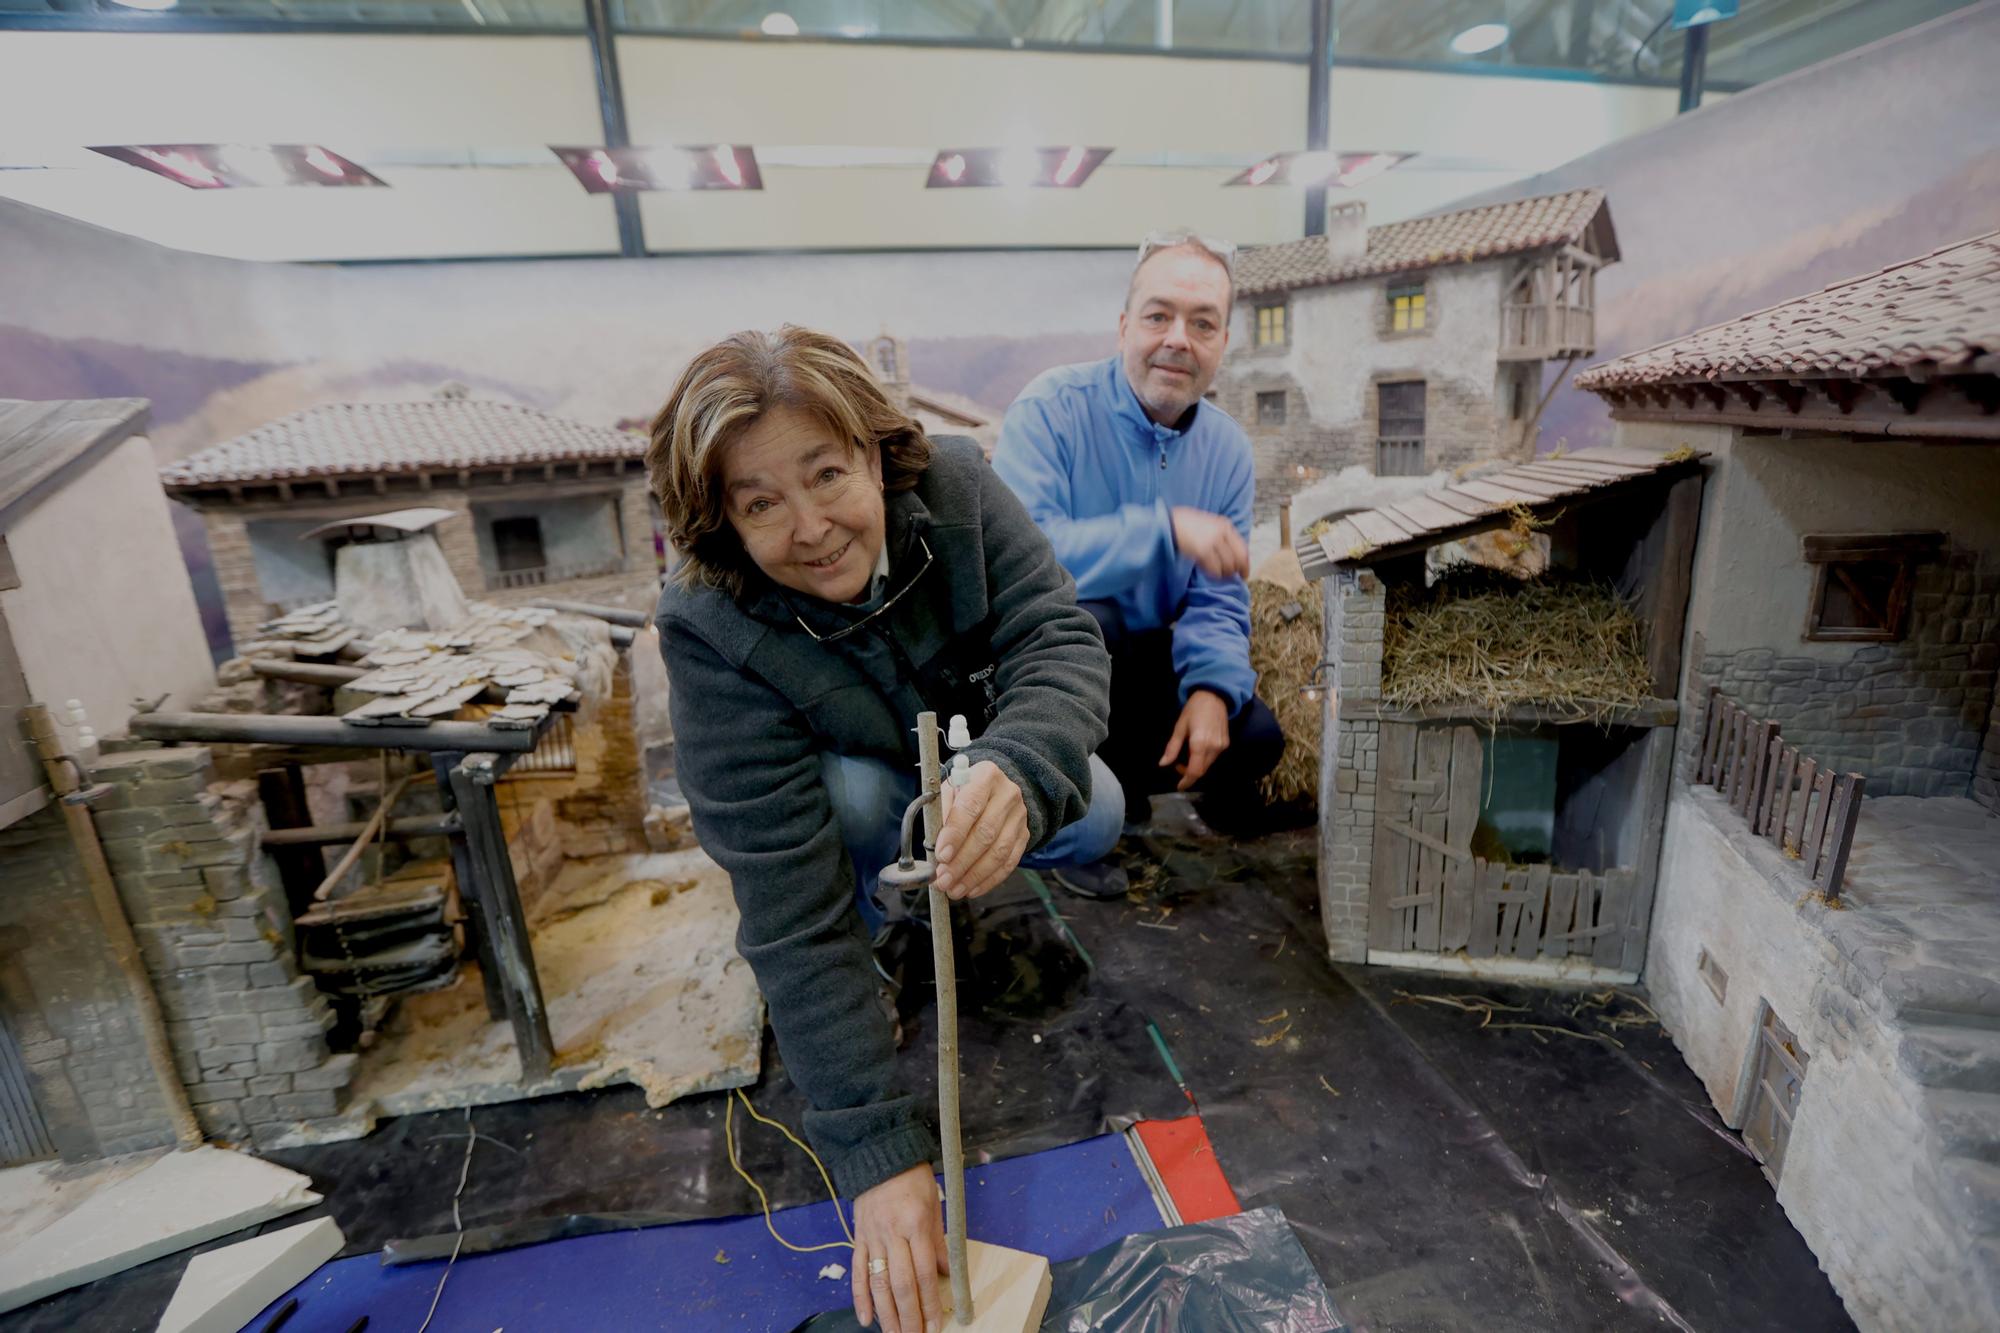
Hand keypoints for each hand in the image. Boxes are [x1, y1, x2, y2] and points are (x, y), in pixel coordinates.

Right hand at [851, 1164, 946, 1332]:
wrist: (878, 1154)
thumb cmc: (912, 1177)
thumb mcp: (934, 1204)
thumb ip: (938, 1241)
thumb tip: (946, 1273)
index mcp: (915, 1224)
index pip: (924, 1273)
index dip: (930, 1303)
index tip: (936, 1325)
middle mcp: (892, 1234)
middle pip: (901, 1285)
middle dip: (909, 1317)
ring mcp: (872, 1237)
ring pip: (878, 1284)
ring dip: (887, 1315)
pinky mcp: (858, 1238)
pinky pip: (858, 1272)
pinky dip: (860, 1297)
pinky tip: (866, 1319)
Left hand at [933, 761, 1028, 899]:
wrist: (994, 788)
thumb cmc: (964, 791)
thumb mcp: (949, 792)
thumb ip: (941, 814)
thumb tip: (935, 848)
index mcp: (986, 776)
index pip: (970, 806)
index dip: (955, 833)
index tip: (941, 855)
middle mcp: (1008, 794)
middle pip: (986, 833)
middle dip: (962, 862)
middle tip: (943, 880)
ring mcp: (1020, 816)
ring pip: (999, 852)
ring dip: (974, 875)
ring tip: (954, 889)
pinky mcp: (1024, 835)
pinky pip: (1009, 862)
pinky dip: (989, 880)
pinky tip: (971, 889)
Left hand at [1160, 689, 1230, 791]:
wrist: (1214, 696)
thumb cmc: (1194, 709)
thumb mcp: (1179, 727)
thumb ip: (1172, 748)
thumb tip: (1163, 763)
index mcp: (1199, 744)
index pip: (1194, 771)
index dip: (1187, 781)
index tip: (1179, 786)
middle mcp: (1213, 748)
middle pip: (1202, 770)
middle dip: (1189, 773)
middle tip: (1178, 765)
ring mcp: (1222, 746)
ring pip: (1208, 765)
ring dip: (1197, 765)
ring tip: (1187, 754)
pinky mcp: (1226, 743)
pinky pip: (1214, 757)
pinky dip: (1204, 759)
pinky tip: (1197, 750)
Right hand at [1170, 506, 1249, 579]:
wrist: (1170, 523)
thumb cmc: (1186, 524)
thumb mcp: (1209, 525)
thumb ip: (1221, 536)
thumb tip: (1231, 557)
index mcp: (1225, 525)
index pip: (1242, 548)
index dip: (1245, 563)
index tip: (1244, 573)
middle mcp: (1222, 532)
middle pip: (1238, 558)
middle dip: (1237, 571)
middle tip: (1233, 578)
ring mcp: (1213, 541)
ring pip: (1227, 565)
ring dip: (1223, 574)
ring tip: (1217, 574)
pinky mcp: (1203, 550)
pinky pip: (1215, 569)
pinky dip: (1213, 574)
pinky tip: (1208, 572)